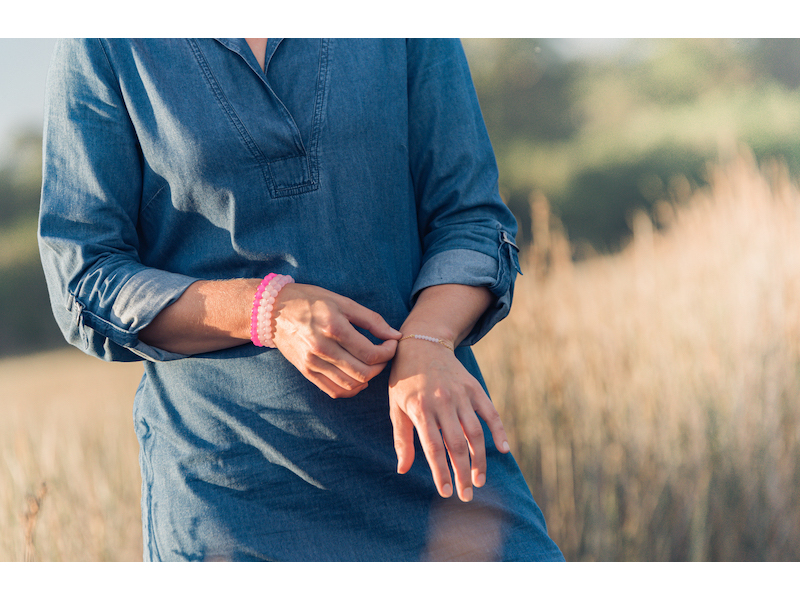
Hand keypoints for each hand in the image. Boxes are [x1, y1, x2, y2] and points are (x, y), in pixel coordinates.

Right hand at [272, 283, 401, 397]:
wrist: (273, 311)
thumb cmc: (312, 301)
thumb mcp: (343, 302)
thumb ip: (372, 320)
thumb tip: (396, 335)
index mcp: (333, 327)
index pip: (370, 353)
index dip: (388, 352)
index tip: (392, 343)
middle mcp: (322, 348)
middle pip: (363, 373)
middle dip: (381, 367)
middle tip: (383, 355)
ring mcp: (312, 363)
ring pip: (350, 385)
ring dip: (368, 379)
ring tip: (371, 365)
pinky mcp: (306, 372)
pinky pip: (334, 391)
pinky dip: (351, 389)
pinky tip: (357, 377)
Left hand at [388, 337, 509, 501]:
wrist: (422, 344)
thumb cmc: (404, 380)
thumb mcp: (396, 407)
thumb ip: (401, 439)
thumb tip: (402, 469)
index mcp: (420, 408)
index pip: (433, 447)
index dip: (440, 471)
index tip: (445, 492)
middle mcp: (442, 402)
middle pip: (456, 444)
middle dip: (462, 473)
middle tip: (466, 494)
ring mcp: (461, 394)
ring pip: (475, 432)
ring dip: (480, 459)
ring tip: (479, 479)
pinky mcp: (474, 388)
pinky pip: (490, 412)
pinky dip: (498, 431)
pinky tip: (503, 449)